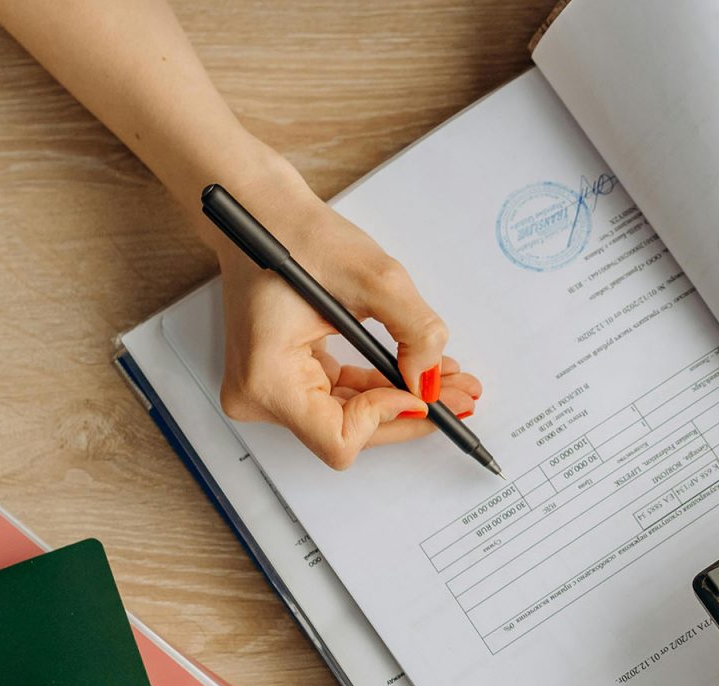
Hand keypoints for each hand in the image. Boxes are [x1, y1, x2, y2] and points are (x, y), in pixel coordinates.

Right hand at [213, 165, 480, 468]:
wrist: (260, 214)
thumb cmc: (297, 236)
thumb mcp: (376, 278)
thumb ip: (416, 331)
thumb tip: (430, 378)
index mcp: (267, 377)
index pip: (338, 438)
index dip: (387, 419)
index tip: (421, 391)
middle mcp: (258, 394)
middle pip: (348, 434)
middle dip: (408, 414)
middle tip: (460, 397)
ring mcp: (267, 389)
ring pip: (348, 419)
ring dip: (399, 401)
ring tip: (448, 382)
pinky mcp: (282, 378)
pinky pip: (338, 399)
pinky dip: (378, 388)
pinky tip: (414, 373)